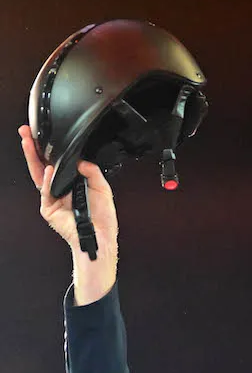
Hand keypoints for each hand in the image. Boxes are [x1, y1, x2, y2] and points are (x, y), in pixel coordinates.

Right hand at [19, 125, 118, 303]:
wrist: (100, 238)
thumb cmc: (102, 220)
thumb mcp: (103, 189)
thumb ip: (92, 171)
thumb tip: (80, 161)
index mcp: (72, 183)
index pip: (58, 162)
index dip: (50, 150)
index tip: (45, 136)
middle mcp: (60, 189)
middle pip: (42, 165)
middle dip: (33, 148)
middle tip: (27, 134)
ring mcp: (53, 199)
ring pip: (39, 175)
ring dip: (32, 158)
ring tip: (28, 144)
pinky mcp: (49, 209)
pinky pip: (46, 191)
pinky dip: (47, 180)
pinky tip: (48, 170)